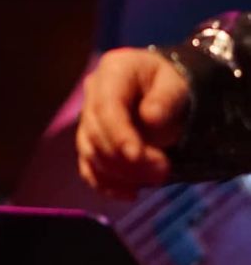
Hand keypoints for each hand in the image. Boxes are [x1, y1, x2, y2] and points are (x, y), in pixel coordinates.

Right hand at [76, 47, 190, 196]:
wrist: (164, 92)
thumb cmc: (171, 85)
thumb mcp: (177, 85)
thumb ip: (165, 100)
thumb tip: (149, 120)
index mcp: (114, 70)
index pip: (107, 106)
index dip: (118, 133)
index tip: (137, 156)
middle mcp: (93, 92)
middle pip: (96, 132)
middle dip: (126, 158)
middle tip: (163, 171)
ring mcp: (88, 118)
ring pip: (91, 152)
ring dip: (120, 173)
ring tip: (156, 180)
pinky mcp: (89, 142)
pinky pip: (89, 168)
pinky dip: (106, 184)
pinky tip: (130, 193)